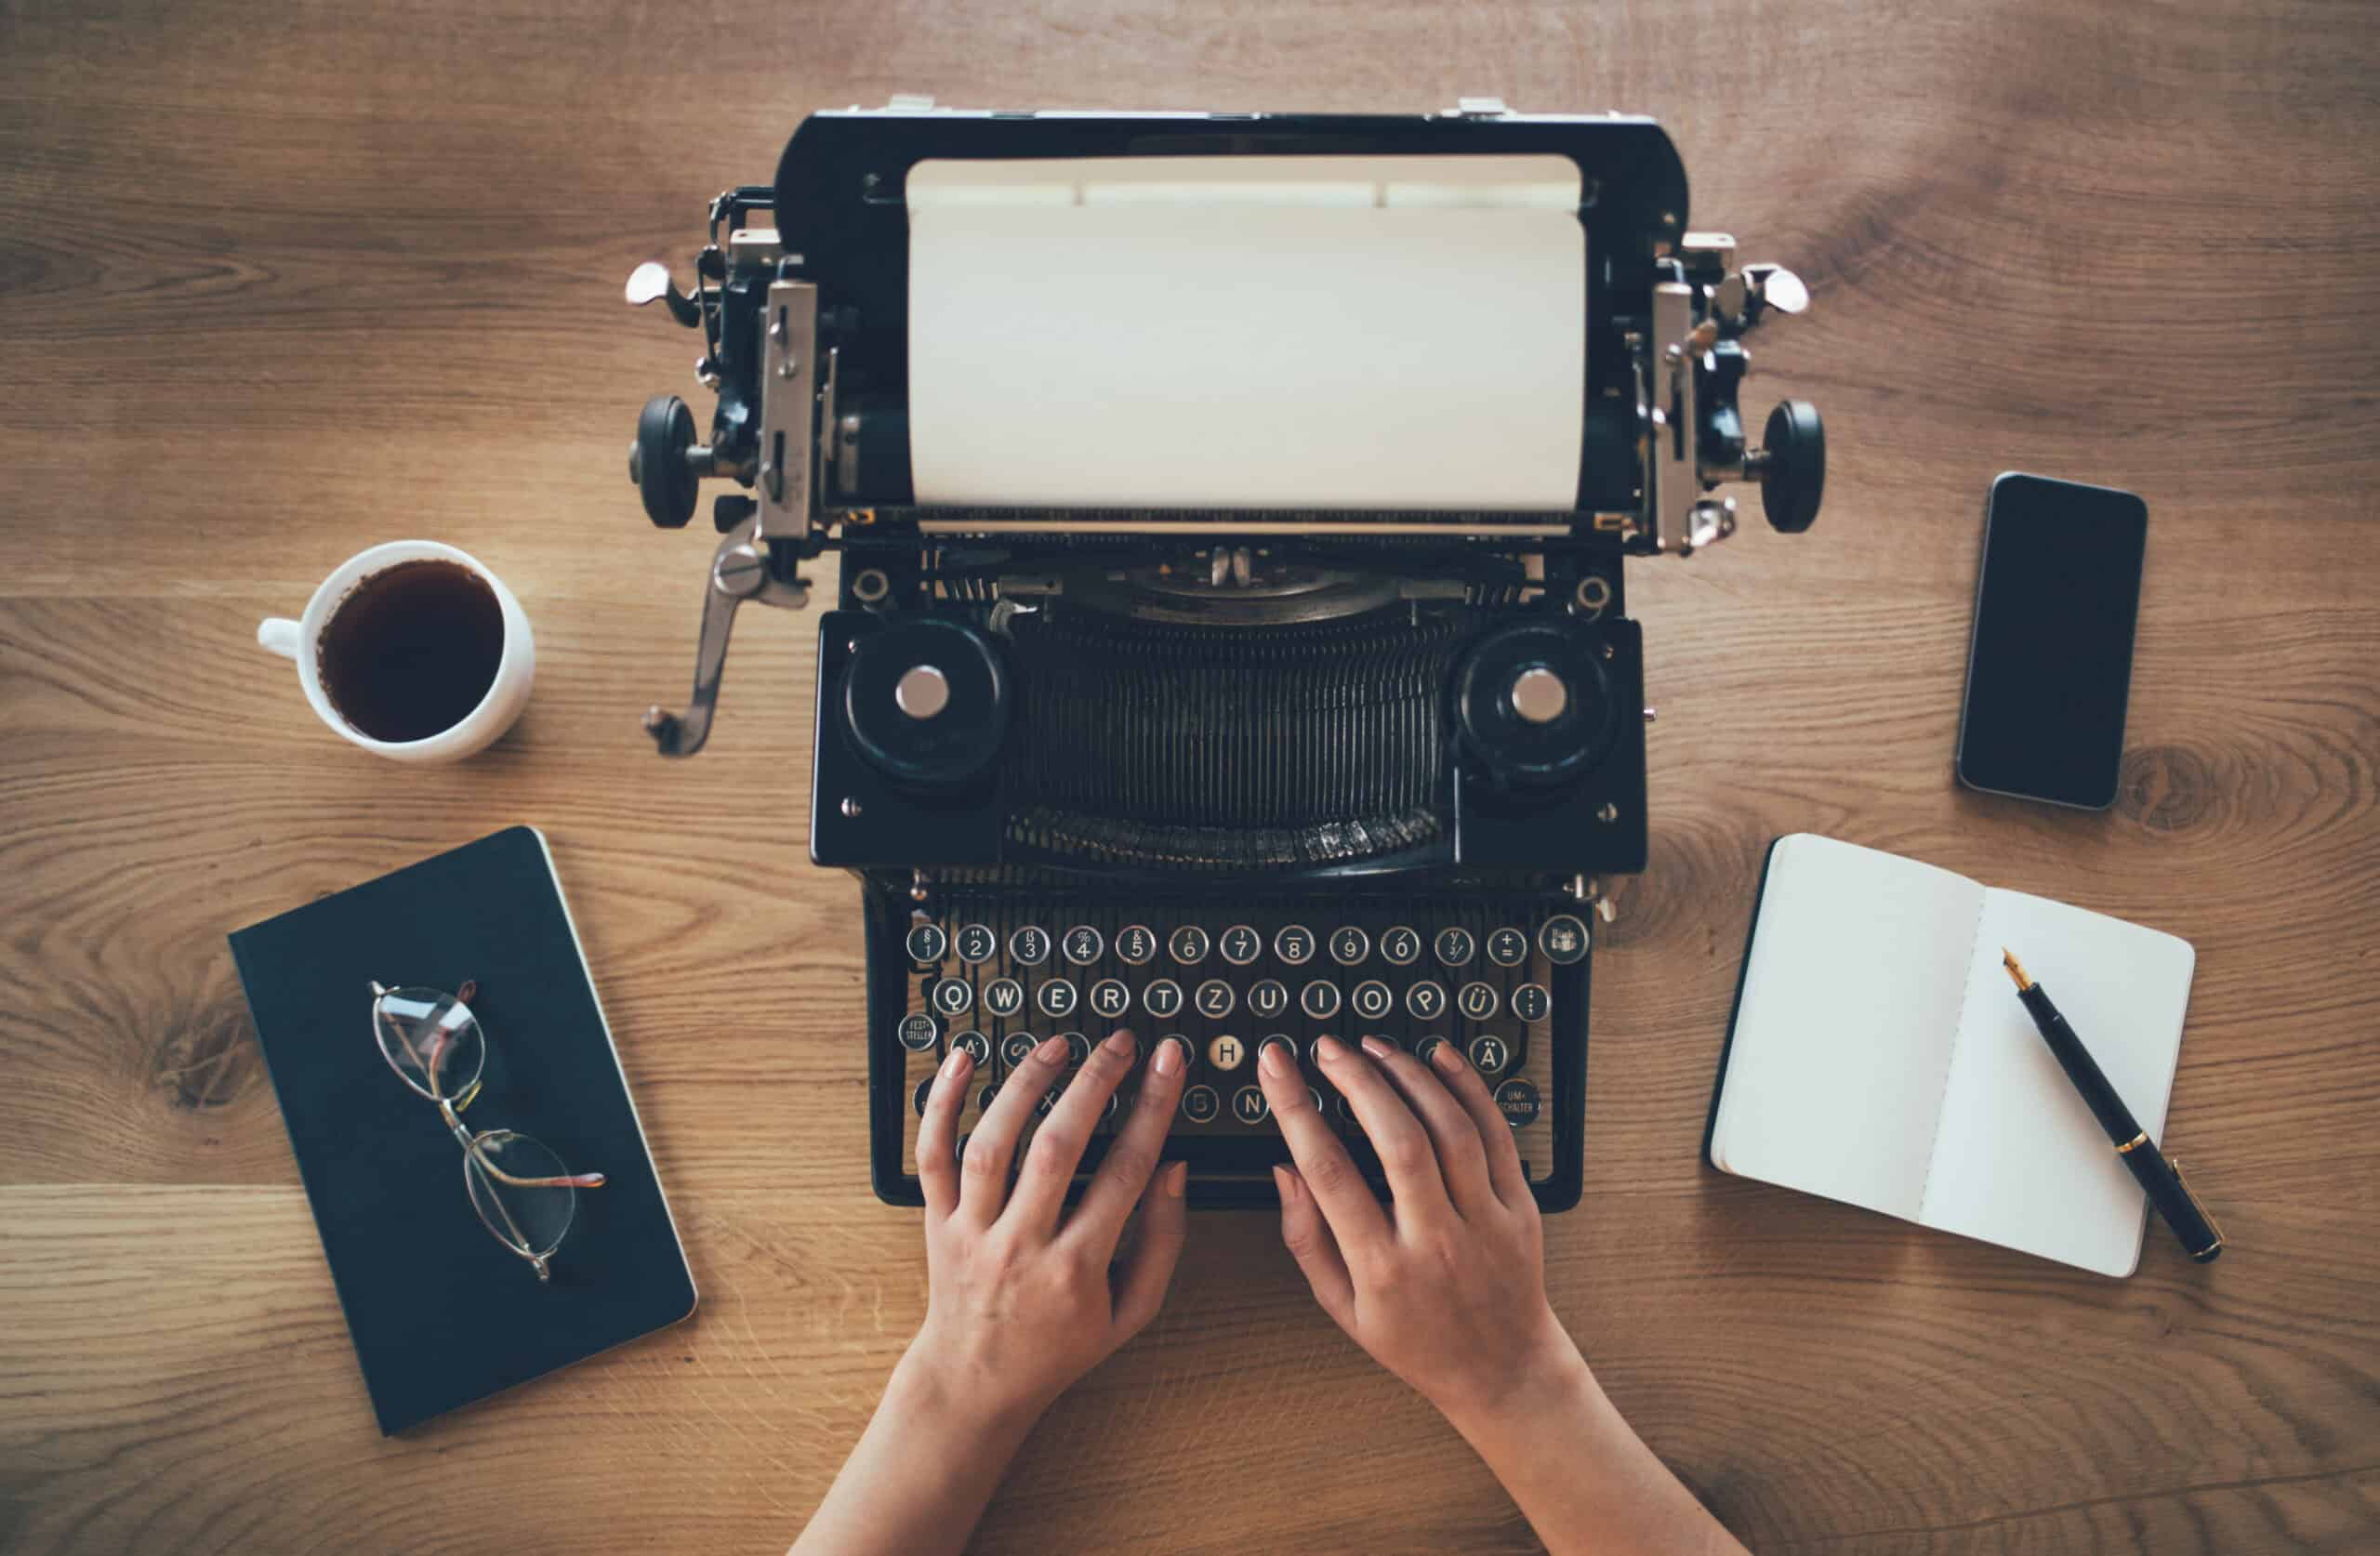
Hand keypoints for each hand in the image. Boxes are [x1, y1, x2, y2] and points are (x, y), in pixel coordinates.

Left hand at [909, 1027, 1191, 1425]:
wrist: (975, 1381)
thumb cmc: (1059, 1345)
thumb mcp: (1131, 1311)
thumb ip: (1162, 1241)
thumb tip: (1174, 1168)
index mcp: (1076, 1269)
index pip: (1124, 1172)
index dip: (1153, 1109)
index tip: (1169, 1063)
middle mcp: (1021, 1246)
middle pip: (1056, 1148)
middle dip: (1094, 1085)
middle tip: (1120, 1043)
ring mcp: (972, 1232)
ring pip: (992, 1144)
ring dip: (1025, 1084)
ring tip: (1058, 1043)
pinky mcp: (935, 1222)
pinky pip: (932, 1156)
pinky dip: (940, 1104)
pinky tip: (962, 1059)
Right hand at [1258, 1035, 1579, 1425]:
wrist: (1502, 1370)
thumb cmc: (1416, 1341)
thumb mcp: (1342, 1308)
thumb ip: (1306, 1239)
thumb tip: (1284, 1170)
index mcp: (1382, 1269)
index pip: (1329, 1172)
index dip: (1296, 1108)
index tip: (1277, 1066)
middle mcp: (1435, 1242)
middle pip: (1397, 1141)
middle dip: (1357, 1080)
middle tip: (1328, 1047)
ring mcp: (1484, 1223)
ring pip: (1450, 1130)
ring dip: (1409, 1076)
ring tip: (1375, 1048)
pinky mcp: (1520, 1208)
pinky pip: (1496, 1135)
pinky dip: (1469, 1088)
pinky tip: (1440, 1057)